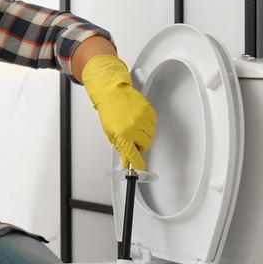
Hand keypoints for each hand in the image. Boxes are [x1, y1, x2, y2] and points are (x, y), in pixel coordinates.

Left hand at [82, 55, 155, 169]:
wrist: (112, 92)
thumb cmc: (109, 111)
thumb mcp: (111, 133)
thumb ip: (121, 148)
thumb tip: (127, 161)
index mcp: (123, 136)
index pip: (134, 156)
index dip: (139, 165)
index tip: (141, 170)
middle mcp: (134, 128)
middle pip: (146, 145)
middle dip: (139, 143)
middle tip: (132, 136)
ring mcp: (142, 119)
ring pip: (151, 134)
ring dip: (144, 132)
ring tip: (133, 124)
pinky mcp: (149, 111)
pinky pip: (153, 123)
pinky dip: (147, 122)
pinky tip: (138, 117)